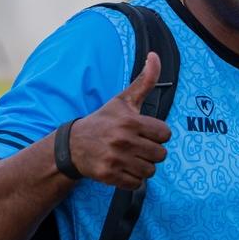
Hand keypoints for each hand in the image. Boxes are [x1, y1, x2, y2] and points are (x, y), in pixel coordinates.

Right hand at [67, 52, 170, 188]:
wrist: (73, 145)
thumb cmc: (103, 121)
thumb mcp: (123, 100)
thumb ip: (144, 81)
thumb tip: (155, 56)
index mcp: (130, 121)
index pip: (165, 134)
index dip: (157, 134)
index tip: (144, 132)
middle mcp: (123, 140)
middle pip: (160, 154)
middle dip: (151, 151)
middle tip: (135, 146)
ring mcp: (115, 159)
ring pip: (150, 171)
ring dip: (142, 166)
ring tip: (129, 157)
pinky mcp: (109, 176)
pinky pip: (136, 183)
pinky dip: (132, 179)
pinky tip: (122, 168)